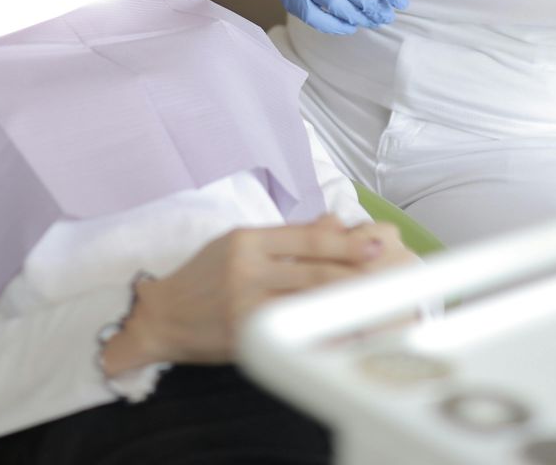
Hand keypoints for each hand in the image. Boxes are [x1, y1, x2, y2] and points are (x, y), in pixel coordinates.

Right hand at [107, 216, 409, 369]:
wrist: (163, 316)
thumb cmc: (204, 278)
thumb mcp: (240, 246)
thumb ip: (287, 238)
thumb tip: (335, 222)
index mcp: (248, 239)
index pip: (307, 237)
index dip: (347, 241)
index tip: (380, 242)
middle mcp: (246, 267)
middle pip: (314, 269)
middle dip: (358, 272)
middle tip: (392, 272)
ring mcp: (245, 302)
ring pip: (308, 301)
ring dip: (347, 303)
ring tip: (379, 304)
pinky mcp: (243, 333)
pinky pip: (292, 331)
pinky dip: (321, 332)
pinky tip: (345, 333)